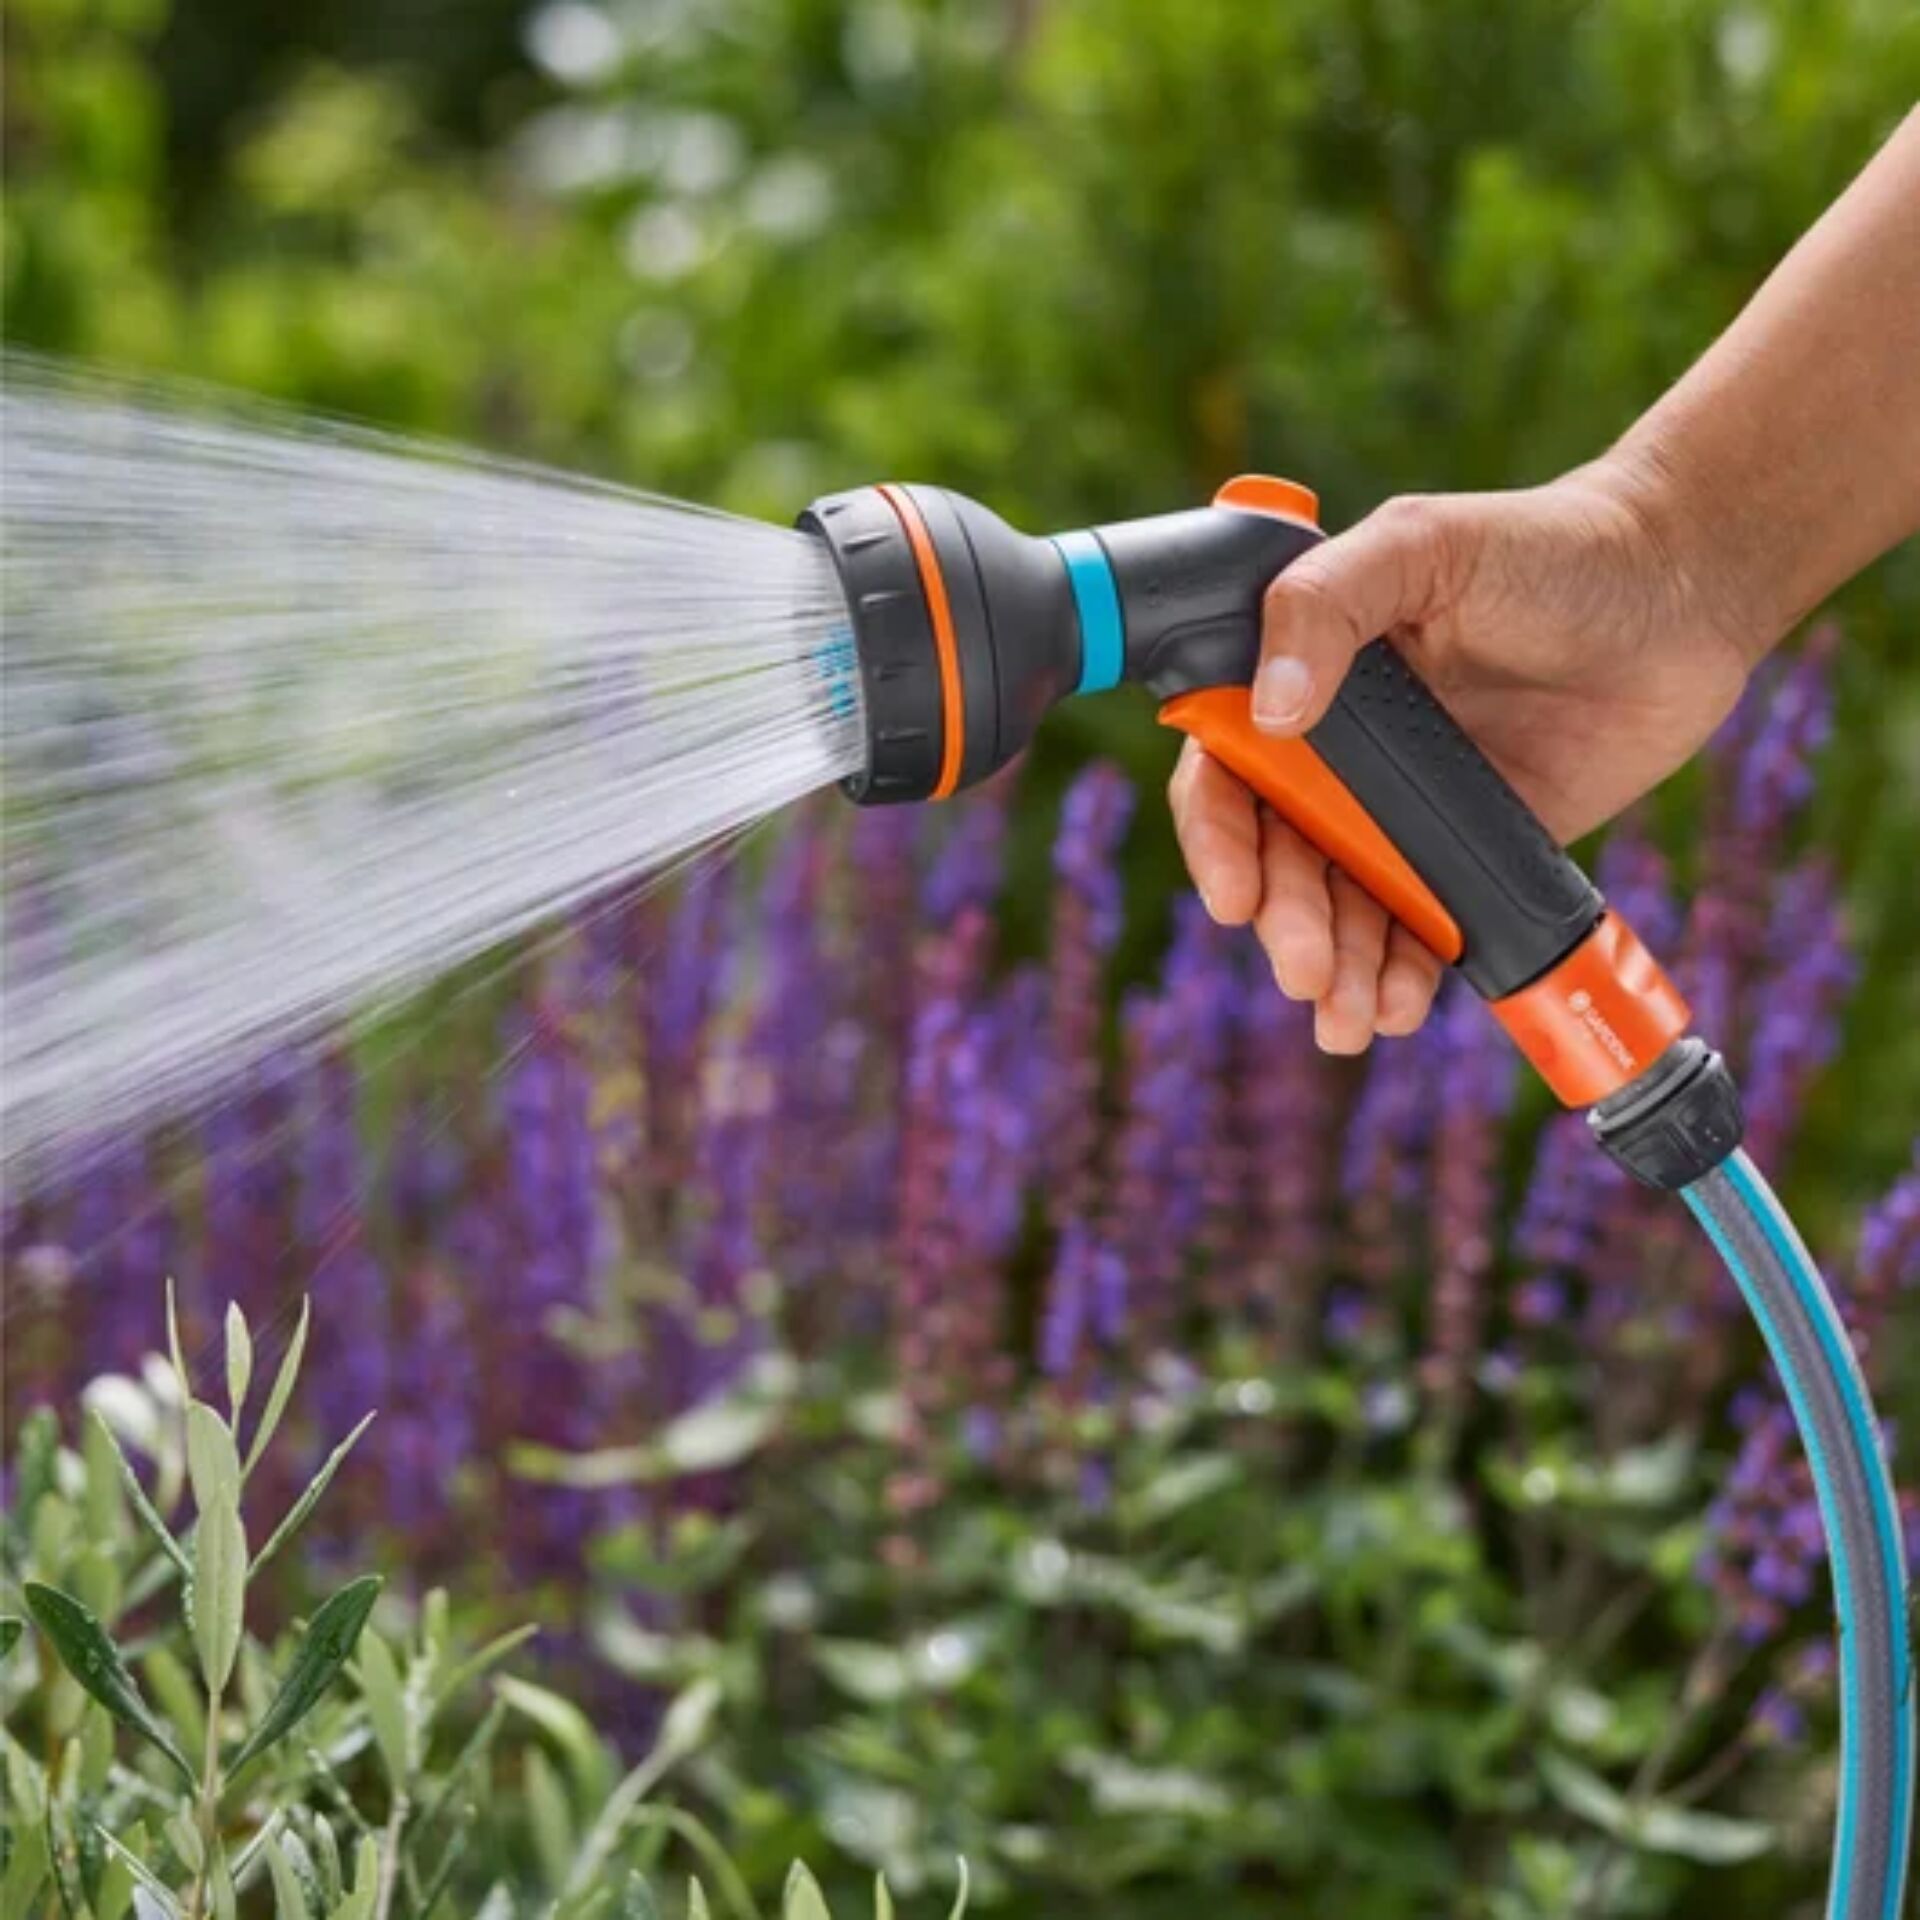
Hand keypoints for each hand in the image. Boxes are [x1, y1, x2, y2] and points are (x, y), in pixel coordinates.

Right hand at [1168, 458, 1761, 1052]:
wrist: (1687, 595)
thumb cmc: (1554, 546)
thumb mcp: (1425, 544)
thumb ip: (1329, 604)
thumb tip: (1271, 712)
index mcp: (1307, 673)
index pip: (1229, 766)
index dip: (1219, 835)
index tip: (1235, 893)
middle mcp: (1344, 750)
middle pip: (1281, 856)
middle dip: (1286, 923)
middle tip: (1306, 970)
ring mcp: (1407, 807)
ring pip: (1344, 906)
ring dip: (1335, 969)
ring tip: (1347, 1020)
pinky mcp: (1471, 852)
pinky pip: (1419, 928)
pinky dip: (1401, 975)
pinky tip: (1398, 1008)